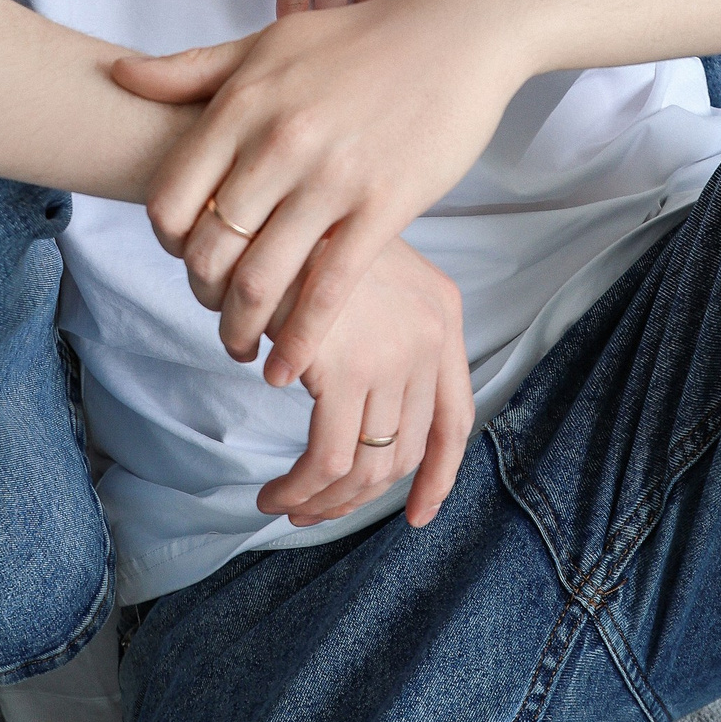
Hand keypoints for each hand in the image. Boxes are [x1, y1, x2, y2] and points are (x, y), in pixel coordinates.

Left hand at [115, 0, 522, 381]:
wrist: (456, 35)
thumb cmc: (360, 39)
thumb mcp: (269, 42)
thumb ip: (194, 69)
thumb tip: (119, 75)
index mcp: (244, 103)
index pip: (170, 199)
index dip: (167, 242)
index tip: (185, 255)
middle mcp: (278, 142)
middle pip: (209, 249)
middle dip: (200, 295)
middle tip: (212, 309)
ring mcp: (332, 177)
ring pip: (260, 281)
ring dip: (240, 331)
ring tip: (243, 347)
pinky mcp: (383, 206)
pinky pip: (327, 292)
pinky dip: (298, 343)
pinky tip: (286, 368)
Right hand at [255, 237, 473, 529]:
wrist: (266, 207)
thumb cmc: (301, 238)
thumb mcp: (365, 275)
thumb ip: (383, 331)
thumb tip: (365, 415)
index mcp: (442, 313)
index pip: (455, 417)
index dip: (440, 475)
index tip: (417, 514)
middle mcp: (429, 337)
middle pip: (406, 449)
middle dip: (360, 497)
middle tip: (315, 510)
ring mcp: (392, 354)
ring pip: (368, 464)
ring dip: (325, 500)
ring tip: (286, 504)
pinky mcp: (346, 368)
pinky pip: (329, 460)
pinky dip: (302, 487)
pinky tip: (275, 492)